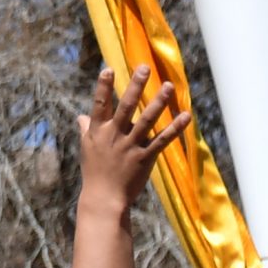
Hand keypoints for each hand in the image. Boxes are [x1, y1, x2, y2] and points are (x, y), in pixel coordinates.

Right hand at [77, 65, 189, 209]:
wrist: (104, 199)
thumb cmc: (94, 172)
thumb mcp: (87, 148)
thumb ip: (86, 129)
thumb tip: (81, 116)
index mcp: (98, 131)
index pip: (100, 104)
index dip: (103, 86)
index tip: (108, 68)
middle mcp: (114, 135)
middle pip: (126, 107)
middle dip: (135, 86)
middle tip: (145, 68)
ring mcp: (130, 146)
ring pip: (147, 120)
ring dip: (159, 102)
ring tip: (169, 86)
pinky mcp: (145, 158)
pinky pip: (162, 140)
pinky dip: (175, 128)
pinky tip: (186, 116)